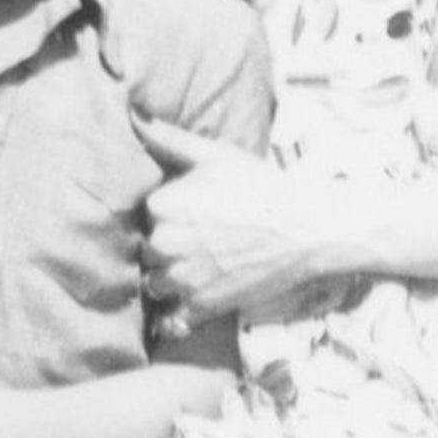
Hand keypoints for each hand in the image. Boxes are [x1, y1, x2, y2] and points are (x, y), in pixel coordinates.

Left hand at [136, 118, 329, 320]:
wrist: (303, 228)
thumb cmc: (260, 187)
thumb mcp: (215, 155)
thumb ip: (169, 139)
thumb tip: (134, 117)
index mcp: (161, 204)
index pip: (143, 214)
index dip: (164, 215)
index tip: (188, 214)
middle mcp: (164, 243)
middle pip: (147, 250)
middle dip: (165, 247)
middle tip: (199, 240)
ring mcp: (181, 279)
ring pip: (155, 284)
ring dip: (170, 279)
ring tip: (200, 267)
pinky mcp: (200, 307)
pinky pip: (170, 320)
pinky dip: (174, 317)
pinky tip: (189, 304)